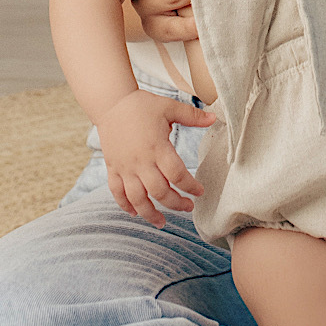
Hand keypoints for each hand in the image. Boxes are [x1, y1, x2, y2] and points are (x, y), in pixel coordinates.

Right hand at [98, 88, 214, 227]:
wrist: (111, 103)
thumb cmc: (143, 105)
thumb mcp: (169, 106)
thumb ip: (192, 116)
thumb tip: (214, 118)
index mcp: (157, 146)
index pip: (176, 174)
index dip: (190, 186)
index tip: (200, 192)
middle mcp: (140, 161)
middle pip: (159, 191)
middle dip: (176, 204)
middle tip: (188, 207)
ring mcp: (125, 167)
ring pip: (137, 198)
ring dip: (150, 213)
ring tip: (162, 222)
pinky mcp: (112, 168)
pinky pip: (117, 193)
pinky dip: (125, 205)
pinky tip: (135, 213)